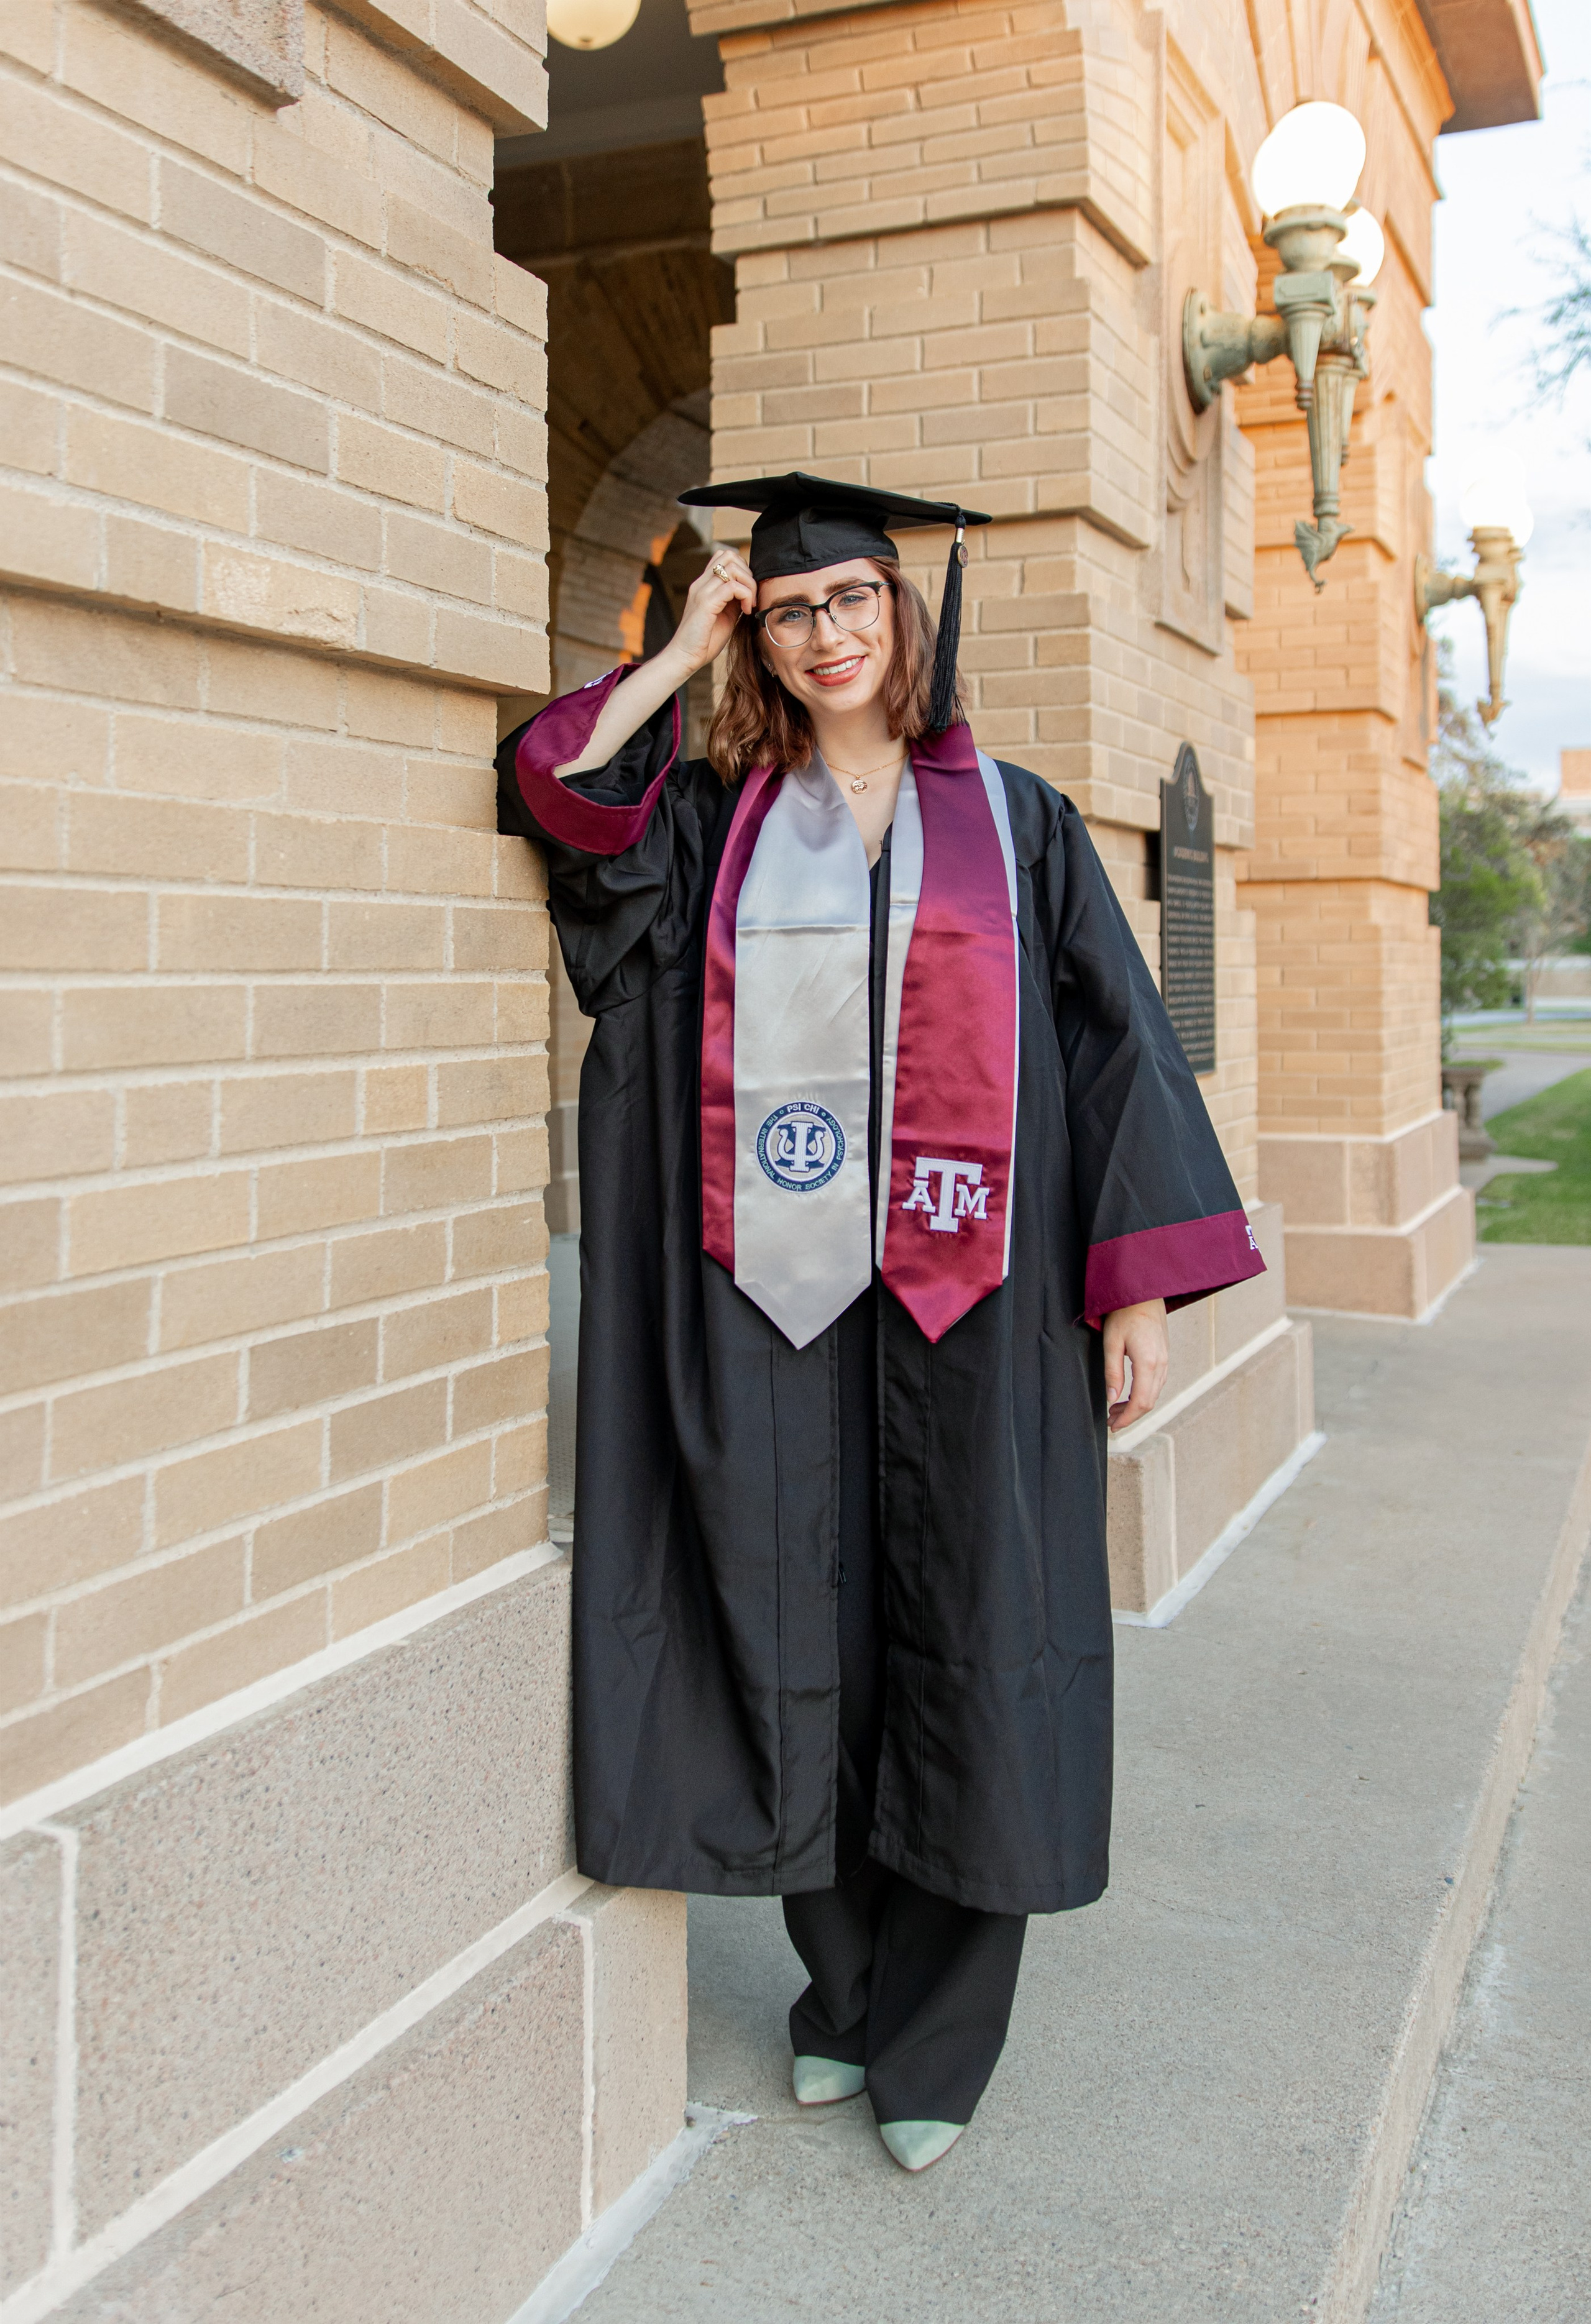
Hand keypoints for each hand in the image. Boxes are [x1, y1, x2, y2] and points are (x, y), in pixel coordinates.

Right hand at [668, 549, 755, 676]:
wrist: (685, 657)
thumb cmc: (704, 641)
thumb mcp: (725, 616)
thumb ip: (734, 601)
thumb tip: (750, 592)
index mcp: (704, 585)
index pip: (724, 556)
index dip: (743, 569)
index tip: (748, 592)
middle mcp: (701, 583)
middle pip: (730, 555)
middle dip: (748, 574)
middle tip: (751, 597)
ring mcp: (702, 591)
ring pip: (733, 567)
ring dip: (749, 584)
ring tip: (750, 604)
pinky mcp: (706, 603)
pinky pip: (732, 587)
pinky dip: (746, 596)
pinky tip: (746, 611)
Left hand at [1103, 1299, 1168, 1432]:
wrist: (1143, 1291)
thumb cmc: (1124, 1313)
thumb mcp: (1111, 1342)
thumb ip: (1112, 1373)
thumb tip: (1111, 1399)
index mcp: (1148, 1363)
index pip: (1141, 1402)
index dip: (1127, 1418)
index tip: (1113, 1426)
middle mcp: (1161, 1364)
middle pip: (1149, 1401)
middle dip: (1130, 1415)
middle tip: (1110, 1421)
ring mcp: (1166, 1359)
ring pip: (1154, 1393)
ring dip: (1136, 1406)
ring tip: (1116, 1409)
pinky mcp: (1164, 1355)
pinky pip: (1157, 1383)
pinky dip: (1144, 1394)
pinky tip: (1129, 1394)